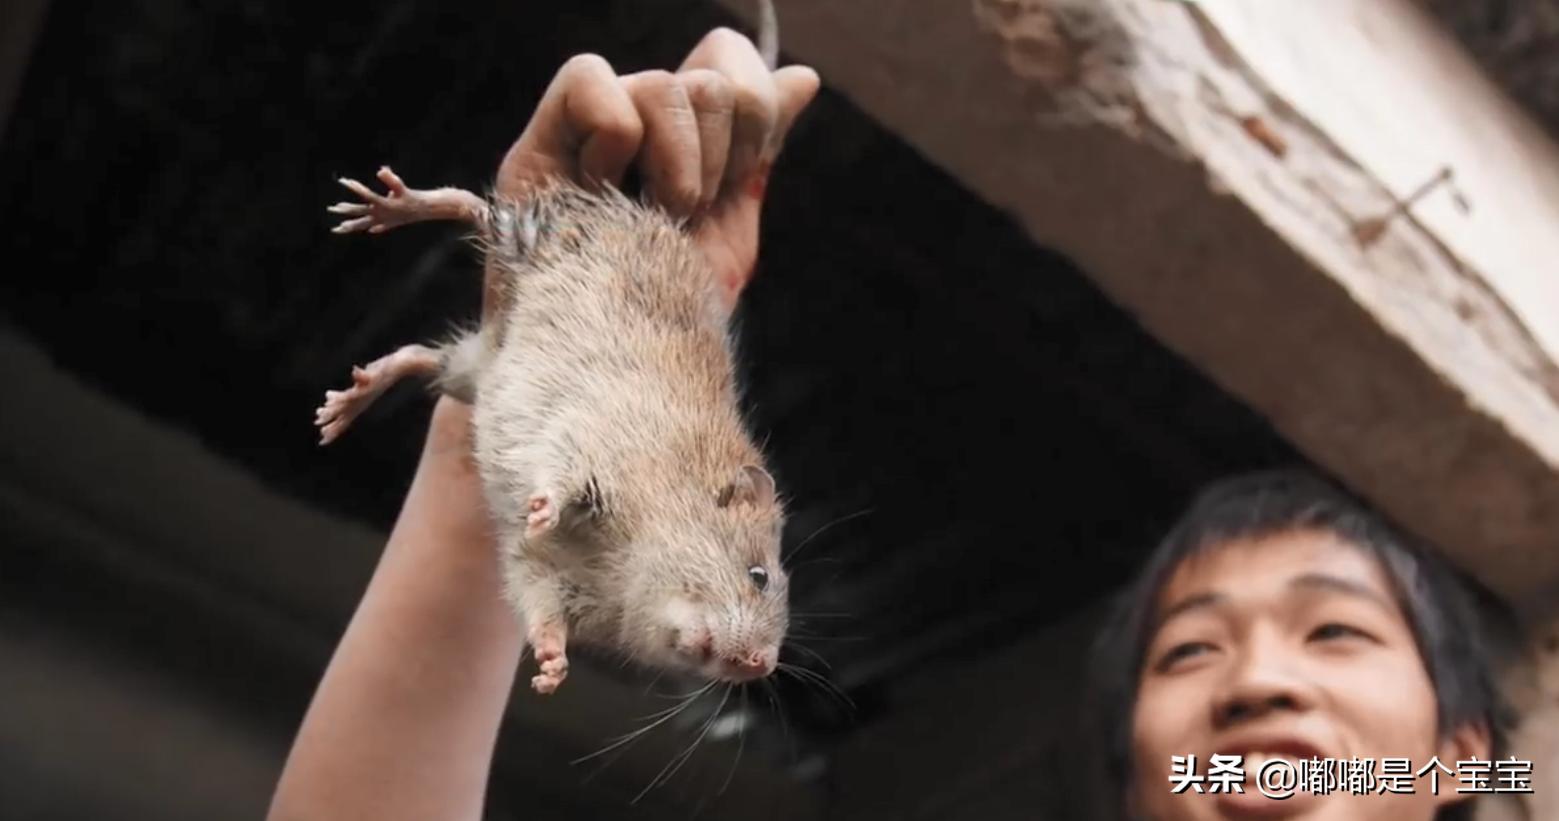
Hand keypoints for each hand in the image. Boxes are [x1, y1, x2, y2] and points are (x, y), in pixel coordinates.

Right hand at [495, 28, 819, 309]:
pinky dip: (616, 136)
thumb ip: (758, 151)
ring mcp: (587, 137)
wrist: (620, 369)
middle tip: (689, 215)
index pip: (726, 61)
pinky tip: (602, 191)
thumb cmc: (669, 317)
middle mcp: (635, 126)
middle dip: (722, 158)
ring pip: (663, 85)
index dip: (754, 108)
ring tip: (655, 219)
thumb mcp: (729, 230)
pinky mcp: (537, 149)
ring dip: (679, 165)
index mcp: (682, 140)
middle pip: (709, 80)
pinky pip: (592, 79)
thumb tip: (802, 76)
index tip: (739, 180)